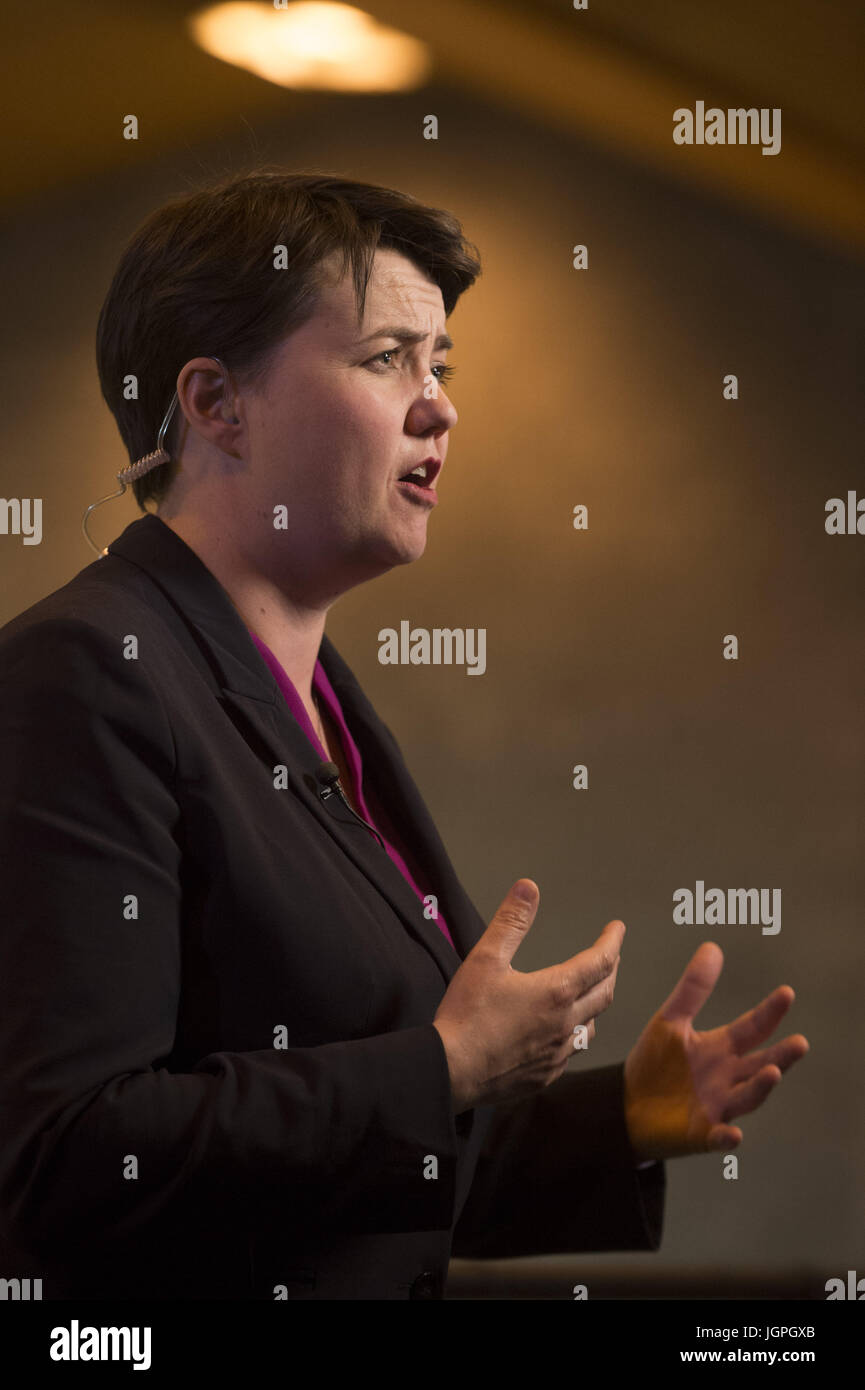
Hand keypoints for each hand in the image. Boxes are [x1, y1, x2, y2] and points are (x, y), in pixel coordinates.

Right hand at [433, 879, 624, 1112]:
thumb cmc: (467, 1014)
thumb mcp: (486, 959)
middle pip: (603, 993)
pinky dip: (575, 1035)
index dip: (611, 942)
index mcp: (556, 991)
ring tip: (591, 993)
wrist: (452, 1070)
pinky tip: (563, 1034)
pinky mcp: (545, 1075)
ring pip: (590, 1026)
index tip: (617, 929)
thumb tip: (529, 887)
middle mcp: (566, 1024)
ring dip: (595, 1004)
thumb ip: (511, 922)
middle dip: (610, 970)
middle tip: (610, 956)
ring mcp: (558, 1053)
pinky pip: (571, 1052)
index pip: (599, 961)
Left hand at [623, 942, 808, 1160]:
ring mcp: (717, 1107)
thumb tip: (713, 947)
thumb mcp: (671, 1021)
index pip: (751, 1028)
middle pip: (759, 1064)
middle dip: (780, 1055)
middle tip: (800, 1042)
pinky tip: (734, 1134)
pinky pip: (717, 1137)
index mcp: (720, 1049)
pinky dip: (727, 1136)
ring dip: (760, 1087)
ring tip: (773, 1072)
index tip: (787, 992)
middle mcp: (727, 1078)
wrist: (625, 1104)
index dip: (769, 1012)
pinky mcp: (701, 1134)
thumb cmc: (654, 1063)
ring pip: (746, 1098)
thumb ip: (693, 989)